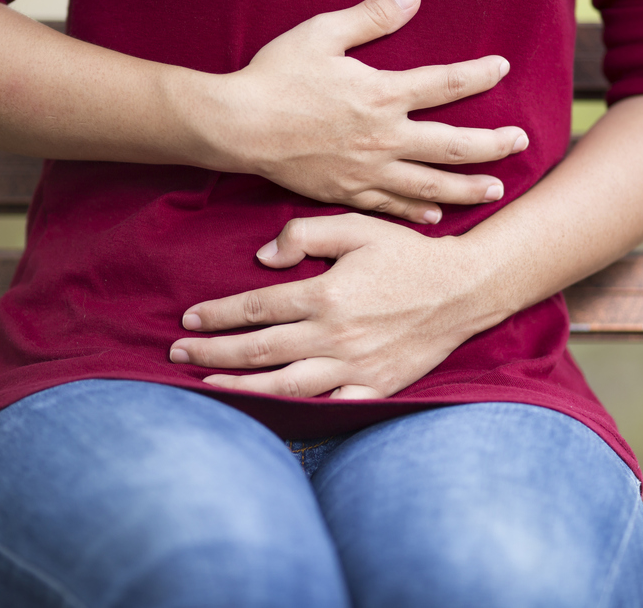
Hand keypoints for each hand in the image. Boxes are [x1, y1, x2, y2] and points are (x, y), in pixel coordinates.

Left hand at [169, 213, 510, 398]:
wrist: (464, 289)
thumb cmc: (408, 254)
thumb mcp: (357, 226)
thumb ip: (305, 232)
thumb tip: (262, 257)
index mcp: (326, 295)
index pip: (256, 309)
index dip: (218, 315)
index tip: (189, 320)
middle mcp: (334, 336)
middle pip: (260, 350)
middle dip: (213, 354)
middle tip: (178, 357)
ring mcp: (354, 367)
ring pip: (285, 385)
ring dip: (240, 388)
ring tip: (208, 388)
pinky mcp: (375, 386)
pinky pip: (329, 407)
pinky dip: (298, 415)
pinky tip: (271, 416)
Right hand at [205, 0, 527, 223]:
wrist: (236, 127)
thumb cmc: (276, 76)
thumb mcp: (322, 34)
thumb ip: (371, 17)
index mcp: (381, 95)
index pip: (445, 84)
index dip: (478, 75)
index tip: (502, 68)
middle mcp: (383, 138)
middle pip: (452, 145)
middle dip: (492, 145)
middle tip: (521, 142)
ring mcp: (366, 171)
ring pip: (429, 185)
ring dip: (467, 188)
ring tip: (496, 189)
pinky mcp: (346, 193)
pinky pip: (390, 207)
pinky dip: (416, 212)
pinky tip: (434, 216)